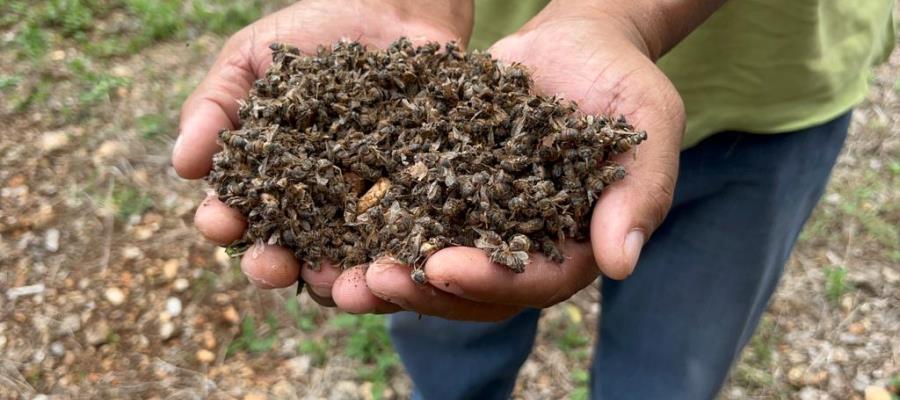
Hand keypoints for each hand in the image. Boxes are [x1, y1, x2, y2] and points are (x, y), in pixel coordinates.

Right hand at [174, 0, 471, 303]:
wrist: (394, 9)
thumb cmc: (313, 32)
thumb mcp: (252, 57)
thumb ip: (214, 104)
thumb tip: (181, 164)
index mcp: (264, 178)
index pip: (235, 213)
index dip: (222, 223)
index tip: (219, 220)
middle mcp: (311, 205)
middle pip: (285, 253)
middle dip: (271, 266)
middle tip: (272, 265)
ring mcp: (363, 209)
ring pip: (344, 264)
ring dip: (336, 283)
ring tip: (336, 281)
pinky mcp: (413, 205)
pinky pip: (404, 243)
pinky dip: (398, 260)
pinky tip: (394, 263)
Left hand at [329, 7, 685, 320]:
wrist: (576, 45)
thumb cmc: (621, 81)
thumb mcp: (647, 123)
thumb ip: (641, 191)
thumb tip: (621, 265)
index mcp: (574, 246)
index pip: (534, 281)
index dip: (490, 281)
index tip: (443, 266)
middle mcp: (522, 247)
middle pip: (473, 290)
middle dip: (421, 291)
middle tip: (370, 283)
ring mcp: (481, 224)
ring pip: (431, 267)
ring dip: (385, 277)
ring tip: (335, 278)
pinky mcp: (446, 193)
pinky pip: (407, 220)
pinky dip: (371, 231)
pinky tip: (327, 229)